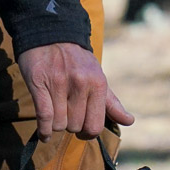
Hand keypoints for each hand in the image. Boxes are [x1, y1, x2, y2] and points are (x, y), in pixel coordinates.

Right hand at [17, 43, 133, 140]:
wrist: (51, 36)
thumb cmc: (75, 61)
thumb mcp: (97, 77)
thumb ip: (111, 102)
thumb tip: (129, 121)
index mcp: (98, 83)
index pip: (95, 126)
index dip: (87, 133)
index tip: (81, 130)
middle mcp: (81, 83)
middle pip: (75, 126)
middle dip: (70, 126)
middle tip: (66, 115)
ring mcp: (59, 84)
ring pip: (59, 124)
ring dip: (55, 126)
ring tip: (55, 115)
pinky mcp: (39, 84)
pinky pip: (44, 117)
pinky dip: (43, 130)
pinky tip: (44, 134)